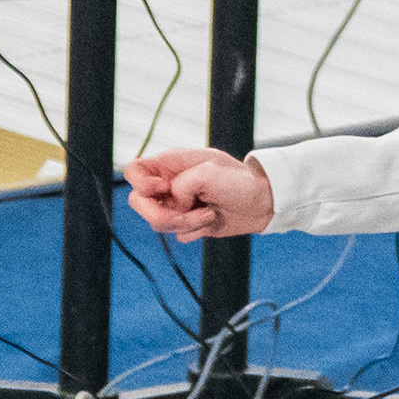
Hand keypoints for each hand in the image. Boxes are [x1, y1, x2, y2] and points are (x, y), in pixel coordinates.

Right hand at [125, 146, 273, 240]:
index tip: (162, 188)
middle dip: (159, 214)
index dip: (139, 182)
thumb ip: (181, 185)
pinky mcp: (190, 223)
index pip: (133, 171)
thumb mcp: (209, 173)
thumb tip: (175, 205)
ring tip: (209, 213)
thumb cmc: (240, 181)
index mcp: (171, 164)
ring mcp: (178, 205)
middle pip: (137, 203)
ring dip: (184, 222)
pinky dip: (194, 231)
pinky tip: (212, 220)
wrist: (264, 202)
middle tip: (185, 214)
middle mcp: (171, 185)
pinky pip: (177, 235)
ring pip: (158, 223)